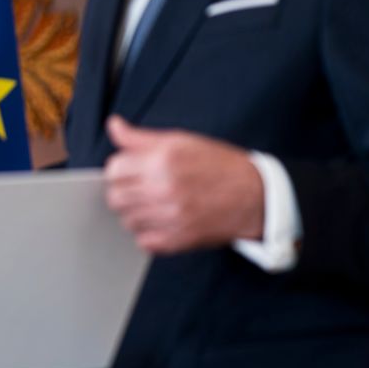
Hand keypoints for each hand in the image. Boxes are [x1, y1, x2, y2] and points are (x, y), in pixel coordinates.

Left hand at [103, 116, 263, 253]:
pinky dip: (148, 233)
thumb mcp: (181, 141)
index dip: (119, 168)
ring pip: (126, 220)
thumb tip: (114, 126)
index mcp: (162, 161)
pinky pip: (144, 241)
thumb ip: (140, 138)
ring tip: (153, 203)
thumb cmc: (219, 166)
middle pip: (115, 197)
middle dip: (123, 190)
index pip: (113, 170)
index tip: (129, 169)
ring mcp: (171, 218)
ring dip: (135, 212)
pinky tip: (162, 220)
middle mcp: (164, 190)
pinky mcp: (179, 240)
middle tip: (139, 187)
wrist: (255, 196)